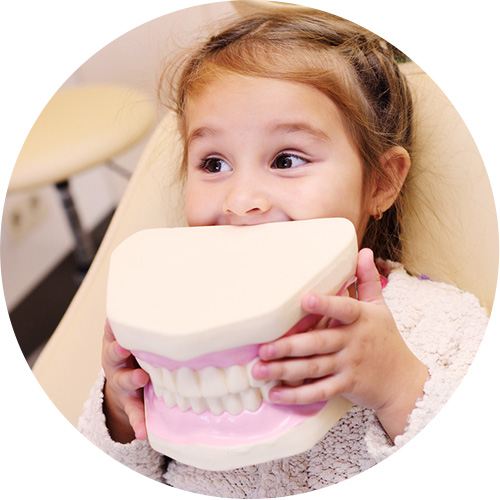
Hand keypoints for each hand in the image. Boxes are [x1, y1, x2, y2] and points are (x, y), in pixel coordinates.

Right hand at [102, 321, 149, 442]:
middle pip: (113, 353)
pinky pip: (134, 412)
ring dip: (130, 379)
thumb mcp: (141, 335)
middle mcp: (116, 360)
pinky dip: (138, 421)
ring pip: (122, 381)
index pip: (115, 329)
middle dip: (118, 349)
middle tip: (125, 346)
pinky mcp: (130, 402)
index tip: (117, 316)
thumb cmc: (140, 351)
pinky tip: (144, 430)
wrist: (127, 384)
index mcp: (119, 341)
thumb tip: (176, 283)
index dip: (116, 323)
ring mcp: (121, 382)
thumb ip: (152, 319)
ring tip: (140, 379)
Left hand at [252, 248, 427, 439]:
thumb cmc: (386, 339)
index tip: (303, 300)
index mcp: (361, 318)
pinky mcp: (345, 386)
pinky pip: (319, 392)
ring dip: (285, 371)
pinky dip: (297, 395)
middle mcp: (353, 342)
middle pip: (318, 343)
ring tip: (259, 371)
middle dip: (289, 347)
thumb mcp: (380, 308)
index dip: (325, 305)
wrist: (403, 381)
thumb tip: (363, 250)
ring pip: (314, 368)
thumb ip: (368, 280)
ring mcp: (349, 365)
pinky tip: (275, 394)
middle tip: (262, 349)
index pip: (344, 309)